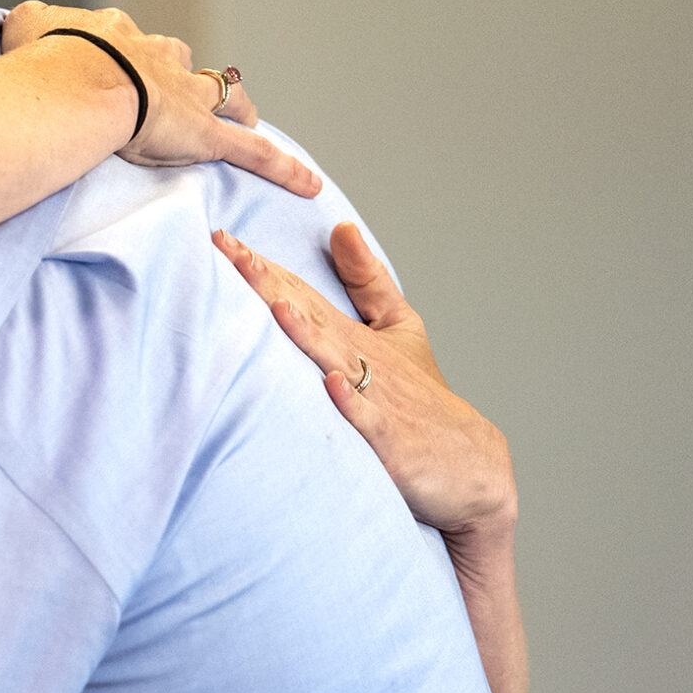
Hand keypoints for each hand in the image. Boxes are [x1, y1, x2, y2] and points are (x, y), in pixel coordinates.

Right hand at [0, 2, 320, 197]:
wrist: (76, 82)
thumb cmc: (46, 59)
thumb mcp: (27, 26)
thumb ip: (31, 23)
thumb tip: (23, 20)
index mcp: (119, 36)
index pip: (131, 42)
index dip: (129, 55)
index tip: (121, 66)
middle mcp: (160, 58)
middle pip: (183, 62)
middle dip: (186, 76)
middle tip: (186, 92)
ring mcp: (187, 96)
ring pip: (224, 95)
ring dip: (236, 107)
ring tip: (248, 118)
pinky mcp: (206, 136)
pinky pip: (251, 153)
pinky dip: (282, 168)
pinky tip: (307, 184)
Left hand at [212, 224, 516, 548]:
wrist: (470, 465)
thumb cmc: (424, 398)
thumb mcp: (400, 329)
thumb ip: (367, 280)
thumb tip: (340, 226)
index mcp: (356, 337)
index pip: (303, 295)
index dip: (264, 269)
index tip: (223, 241)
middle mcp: (363, 361)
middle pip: (311, 318)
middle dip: (271, 287)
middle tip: (232, 255)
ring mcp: (378, 400)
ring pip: (337, 362)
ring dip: (307, 335)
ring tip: (277, 307)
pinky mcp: (391, 441)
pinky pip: (369, 419)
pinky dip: (351, 402)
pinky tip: (330, 383)